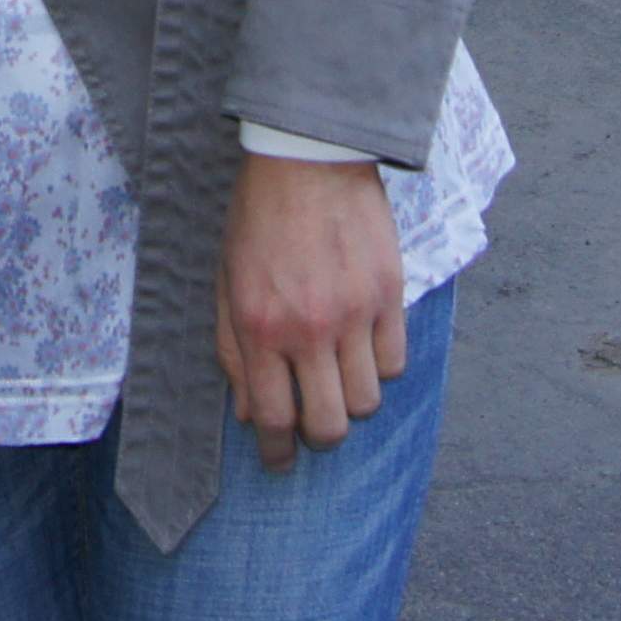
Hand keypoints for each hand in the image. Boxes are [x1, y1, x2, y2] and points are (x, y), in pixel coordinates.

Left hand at [214, 150, 406, 471]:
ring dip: (351, 402)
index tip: (279, 460)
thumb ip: (233, 349)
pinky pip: (395, 363)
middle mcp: (308, 328)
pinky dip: (380, 368)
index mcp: (259, 325)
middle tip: (313, 426)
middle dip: (319, 439)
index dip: (275, 450)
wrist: (306, 160)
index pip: (272, 416)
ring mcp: (354, 314)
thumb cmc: (257, 218)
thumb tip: (245, 411)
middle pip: (329, 424)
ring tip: (337, 379)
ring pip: (367, 401)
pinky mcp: (389, 296)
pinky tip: (362, 349)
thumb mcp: (225, 281)